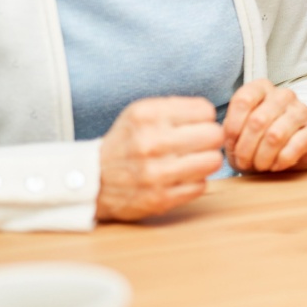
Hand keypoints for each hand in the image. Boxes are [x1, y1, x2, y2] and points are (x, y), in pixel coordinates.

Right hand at [97, 97, 225, 221]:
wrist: (92, 180)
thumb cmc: (126, 142)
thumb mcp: (141, 112)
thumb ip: (177, 107)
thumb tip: (212, 114)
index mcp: (148, 116)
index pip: (206, 111)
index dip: (203, 119)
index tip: (194, 125)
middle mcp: (152, 143)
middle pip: (214, 135)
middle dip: (209, 139)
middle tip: (197, 144)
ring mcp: (156, 173)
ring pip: (213, 161)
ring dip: (205, 161)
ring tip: (191, 160)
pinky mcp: (160, 199)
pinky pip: (201, 186)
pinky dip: (194, 182)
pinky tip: (179, 178)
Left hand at [224, 79, 306, 172]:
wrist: (293, 148)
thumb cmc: (260, 138)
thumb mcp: (240, 131)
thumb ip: (229, 130)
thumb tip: (220, 137)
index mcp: (261, 89)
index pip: (243, 101)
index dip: (233, 128)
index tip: (231, 145)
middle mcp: (283, 95)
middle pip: (257, 121)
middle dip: (245, 149)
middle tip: (243, 163)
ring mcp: (301, 111)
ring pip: (275, 135)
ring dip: (262, 157)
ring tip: (259, 166)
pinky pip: (295, 146)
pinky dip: (280, 161)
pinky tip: (275, 165)